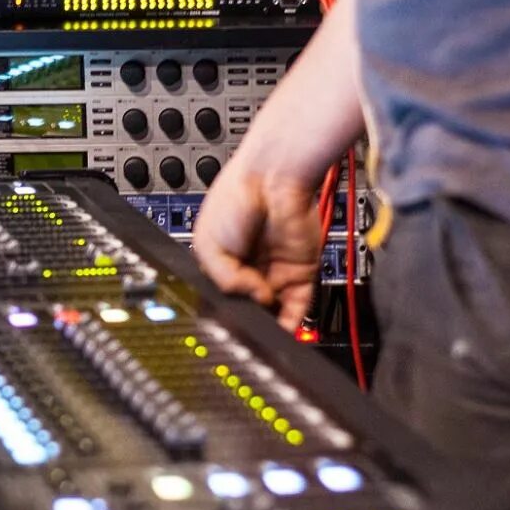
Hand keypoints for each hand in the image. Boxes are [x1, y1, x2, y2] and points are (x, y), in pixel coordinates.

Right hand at [192, 158, 326, 330]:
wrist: (272, 178)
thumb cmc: (236, 197)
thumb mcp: (207, 244)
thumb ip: (224, 280)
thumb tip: (254, 300)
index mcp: (224, 262)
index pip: (223, 297)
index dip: (223, 310)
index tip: (224, 321)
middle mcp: (251, 269)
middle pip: (249, 307)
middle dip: (246, 319)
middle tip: (242, 326)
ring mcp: (277, 272)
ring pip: (273, 313)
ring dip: (268, 326)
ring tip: (259, 330)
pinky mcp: (301, 273)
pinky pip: (298, 306)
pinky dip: (292, 324)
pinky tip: (280, 331)